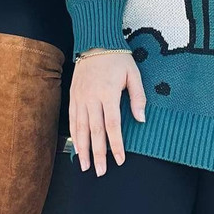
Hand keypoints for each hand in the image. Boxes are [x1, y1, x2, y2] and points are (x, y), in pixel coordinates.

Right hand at [70, 51, 145, 175]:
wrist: (95, 41)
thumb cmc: (118, 58)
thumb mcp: (134, 74)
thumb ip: (138, 98)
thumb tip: (141, 119)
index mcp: (108, 93)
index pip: (112, 125)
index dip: (116, 144)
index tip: (119, 160)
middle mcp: (91, 97)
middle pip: (94, 130)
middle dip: (97, 153)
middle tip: (99, 171)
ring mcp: (80, 97)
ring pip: (80, 127)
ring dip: (82, 148)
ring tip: (85, 165)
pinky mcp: (73, 95)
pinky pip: (72, 118)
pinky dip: (74, 134)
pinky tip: (76, 146)